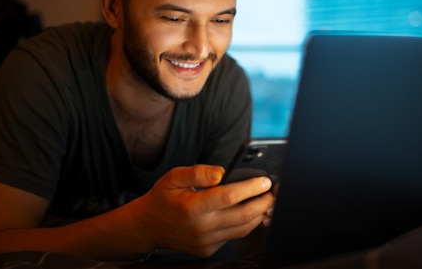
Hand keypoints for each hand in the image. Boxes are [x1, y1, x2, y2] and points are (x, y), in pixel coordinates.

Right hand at [136, 165, 273, 256]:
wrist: (148, 227)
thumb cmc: (162, 199)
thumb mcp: (173, 177)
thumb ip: (197, 172)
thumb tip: (221, 172)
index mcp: (192, 207)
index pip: (229, 196)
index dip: (251, 188)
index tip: (264, 180)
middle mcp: (201, 227)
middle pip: (243, 215)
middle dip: (263, 202)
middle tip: (273, 191)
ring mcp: (206, 241)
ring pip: (242, 228)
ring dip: (259, 214)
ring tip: (267, 200)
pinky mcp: (208, 249)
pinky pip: (233, 236)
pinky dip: (245, 223)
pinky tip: (250, 212)